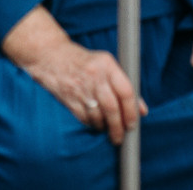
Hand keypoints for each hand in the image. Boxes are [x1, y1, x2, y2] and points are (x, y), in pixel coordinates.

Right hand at [21, 39, 145, 141]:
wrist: (51, 56)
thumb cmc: (84, 62)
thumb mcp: (105, 65)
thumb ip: (123, 86)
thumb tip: (142, 110)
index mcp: (107, 64)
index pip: (126, 91)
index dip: (132, 111)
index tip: (133, 123)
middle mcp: (95, 76)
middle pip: (112, 108)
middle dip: (119, 127)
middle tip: (121, 136)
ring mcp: (81, 88)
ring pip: (99, 116)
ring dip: (105, 127)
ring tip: (108, 129)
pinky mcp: (69, 99)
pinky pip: (86, 118)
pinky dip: (93, 124)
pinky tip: (95, 123)